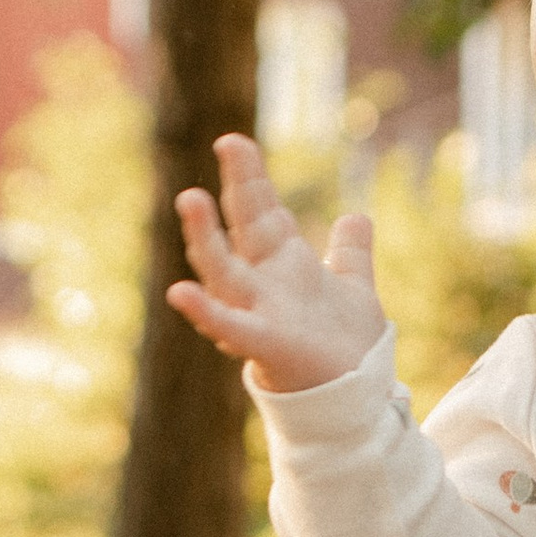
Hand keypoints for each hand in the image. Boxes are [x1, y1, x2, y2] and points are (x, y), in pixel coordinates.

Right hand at [168, 132, 385, 394]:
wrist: (355, 396)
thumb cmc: (346, 345)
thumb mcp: (354, 287)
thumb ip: (350, 253)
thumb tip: (356, 217)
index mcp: (283, 265)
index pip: (261, 211)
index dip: (249, 176)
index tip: (234, 140)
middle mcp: (264, 284)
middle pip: (244, 227)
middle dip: (238, 187)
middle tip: (229, 143)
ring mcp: (259, 313)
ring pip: (223, 271)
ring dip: (205, 238)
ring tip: (191, 200)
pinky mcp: (263, 346)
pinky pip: (229, 326)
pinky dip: (204, 311)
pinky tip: (179, 292)